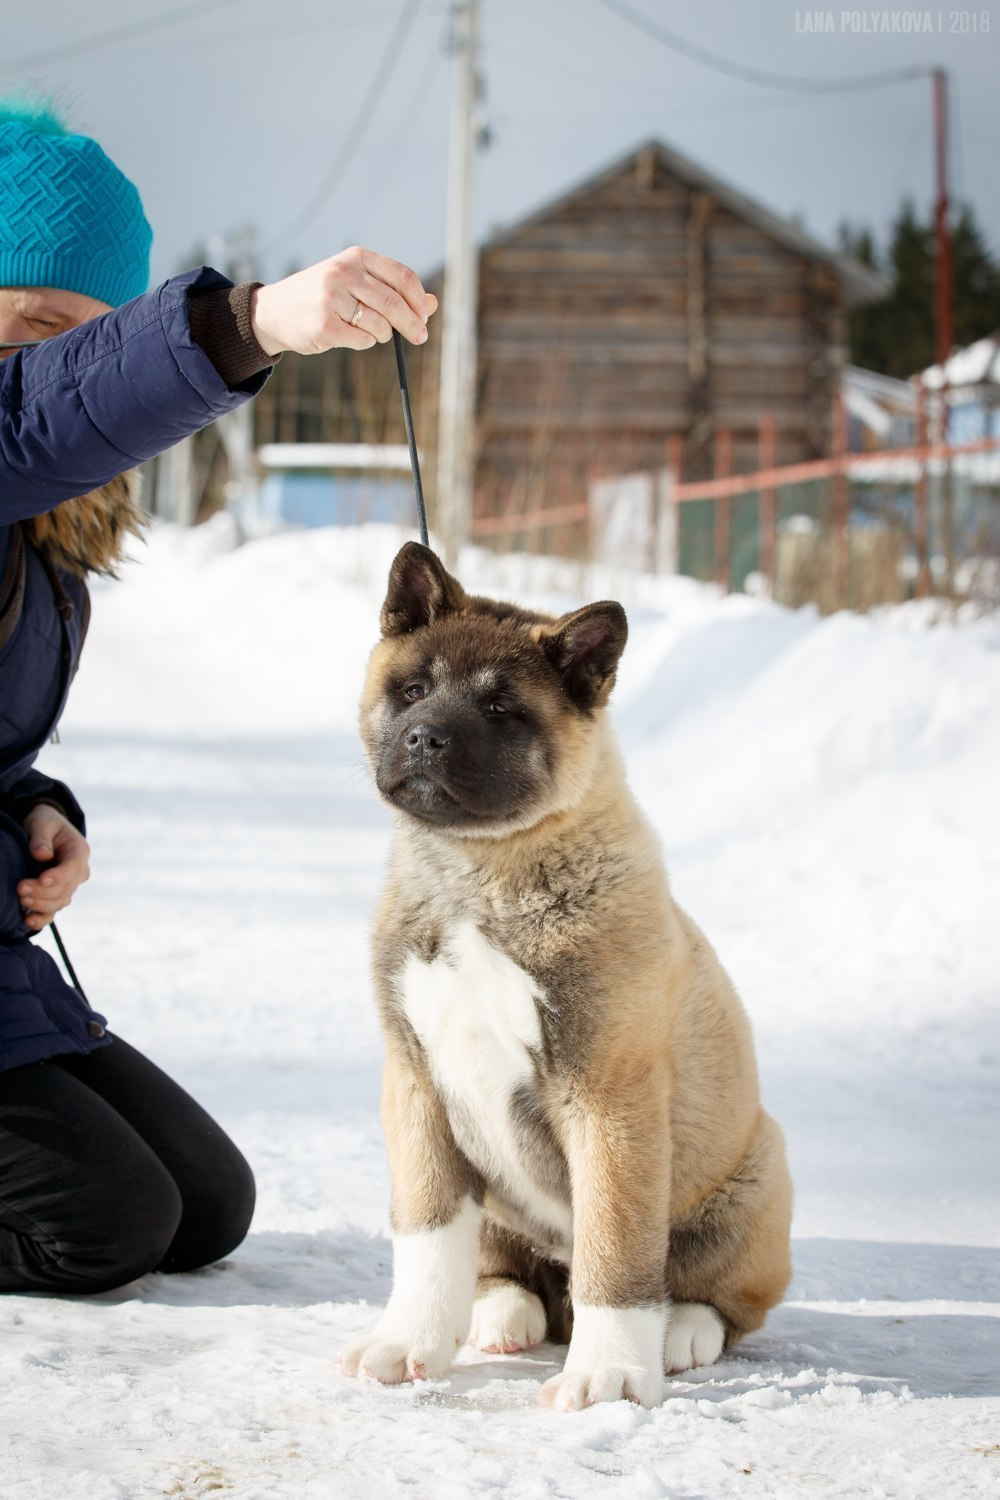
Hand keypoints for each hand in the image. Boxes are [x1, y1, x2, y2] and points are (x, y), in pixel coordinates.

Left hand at [17, 805, 90, 930]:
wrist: (45, 833)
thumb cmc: (44, 824)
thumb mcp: (42, 824)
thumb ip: (41, 838)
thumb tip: (42, 855)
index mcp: (79, 851)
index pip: (73, 867)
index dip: (59, 876)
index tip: (41, 879)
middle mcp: (79, 871)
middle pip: (65, 888)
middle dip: (42, 892)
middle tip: (20, 888)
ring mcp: (69, 886)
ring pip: (60, 902)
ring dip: (40, 904)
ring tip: (21, 899)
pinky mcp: (57, 896)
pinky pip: (53, 911)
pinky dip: (42, 918)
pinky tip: (28, 921)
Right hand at [250, 246, 437, 356]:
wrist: (275, 310)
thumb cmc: (324, 296)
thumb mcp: (357, 283)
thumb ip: (394, 290)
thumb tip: (433, 304)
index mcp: (356, 257)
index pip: (403, 277)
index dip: (418, 300)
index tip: (423, 316)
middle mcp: (343, 273)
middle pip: (395, 303)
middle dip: (412, 324)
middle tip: (420, 337)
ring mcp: (332, 299)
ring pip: (380, 325)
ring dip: (382, 334)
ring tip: (368, 331)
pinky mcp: (324, 325)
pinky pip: (363, 340)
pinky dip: (364, 342)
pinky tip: (349, 335)